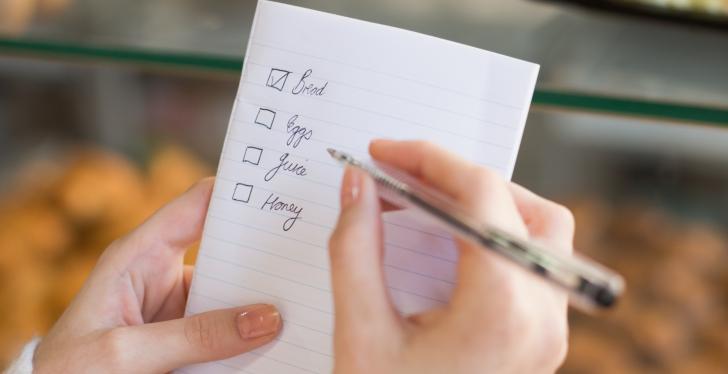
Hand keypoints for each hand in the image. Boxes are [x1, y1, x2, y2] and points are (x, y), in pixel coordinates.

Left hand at [34, 178, 282, 372]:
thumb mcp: (126, 353)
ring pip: (233, 292)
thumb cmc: (69, 371)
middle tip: (305, 253)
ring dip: (261, 298)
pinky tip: (278, 333)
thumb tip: (267, 319)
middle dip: (262, 252)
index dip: (237, 192)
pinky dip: (251, 330)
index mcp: (138, 254)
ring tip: (302, 296)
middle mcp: (162, 272)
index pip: (196, 205)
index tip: (280, 192)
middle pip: (225, 249)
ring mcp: (178, 305)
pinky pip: (229, 326)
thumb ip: (195, 336)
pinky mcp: (188, 334)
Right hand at [328, 140, 572, 373]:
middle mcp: (542, 315)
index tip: (383, 153)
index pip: (481, 197)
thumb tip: (356, 186)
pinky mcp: (543, 337)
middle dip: (457, 178)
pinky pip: (536, 263)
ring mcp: (551, 329)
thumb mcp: (360, 332)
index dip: (429, 161)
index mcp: (500, 309)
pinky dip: (498, 234)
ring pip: (544, 230)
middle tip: (400, 174)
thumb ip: (354, 249)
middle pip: (521, 207)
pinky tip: (452, 239)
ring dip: (489, 202)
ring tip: (430, 199)